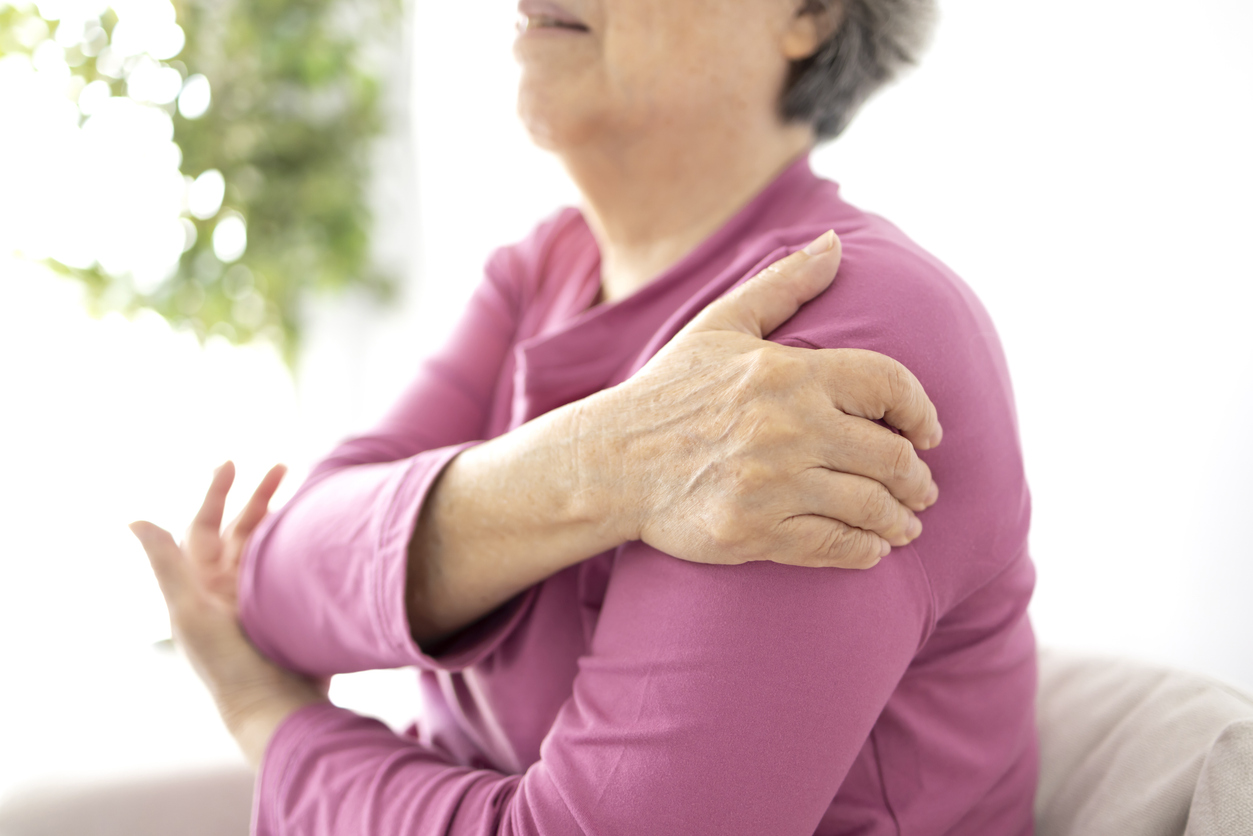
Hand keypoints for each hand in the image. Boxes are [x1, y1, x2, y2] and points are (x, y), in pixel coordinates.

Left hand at [130, 462, 325, 767]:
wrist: (277, 707)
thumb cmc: (228, 665)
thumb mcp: (190, 612)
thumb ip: (167, 564)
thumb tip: (133, 519)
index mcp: (203, 587)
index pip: (206, 528)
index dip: (215, 494)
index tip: (232, 463)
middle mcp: (231, 590)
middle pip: (244, 532)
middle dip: (259, 498)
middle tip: (283, 466)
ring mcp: (263, 601)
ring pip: (273, 547)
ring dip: (286, 519)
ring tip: (310, 494)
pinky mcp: (292, 612)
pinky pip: (299, 568)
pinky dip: (309, 546)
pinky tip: (327, 532)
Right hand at [586, 230, 941, 569]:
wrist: (611, 462)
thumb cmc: (669, 392)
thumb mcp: (720, 325)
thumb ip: (782, 284)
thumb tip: (836, 243)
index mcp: (787, 372)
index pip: (887, 384)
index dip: (921, 411)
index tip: (930, 432)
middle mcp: (787, 427)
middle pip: (890, 455)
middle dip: (918, 478)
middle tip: (923, 490)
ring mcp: (771, 483)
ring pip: (869, 506)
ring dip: (899, 520)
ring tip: (906, 525)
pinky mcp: (753, 532)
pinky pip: (832, 546)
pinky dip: (864, 550)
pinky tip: (872, 549)